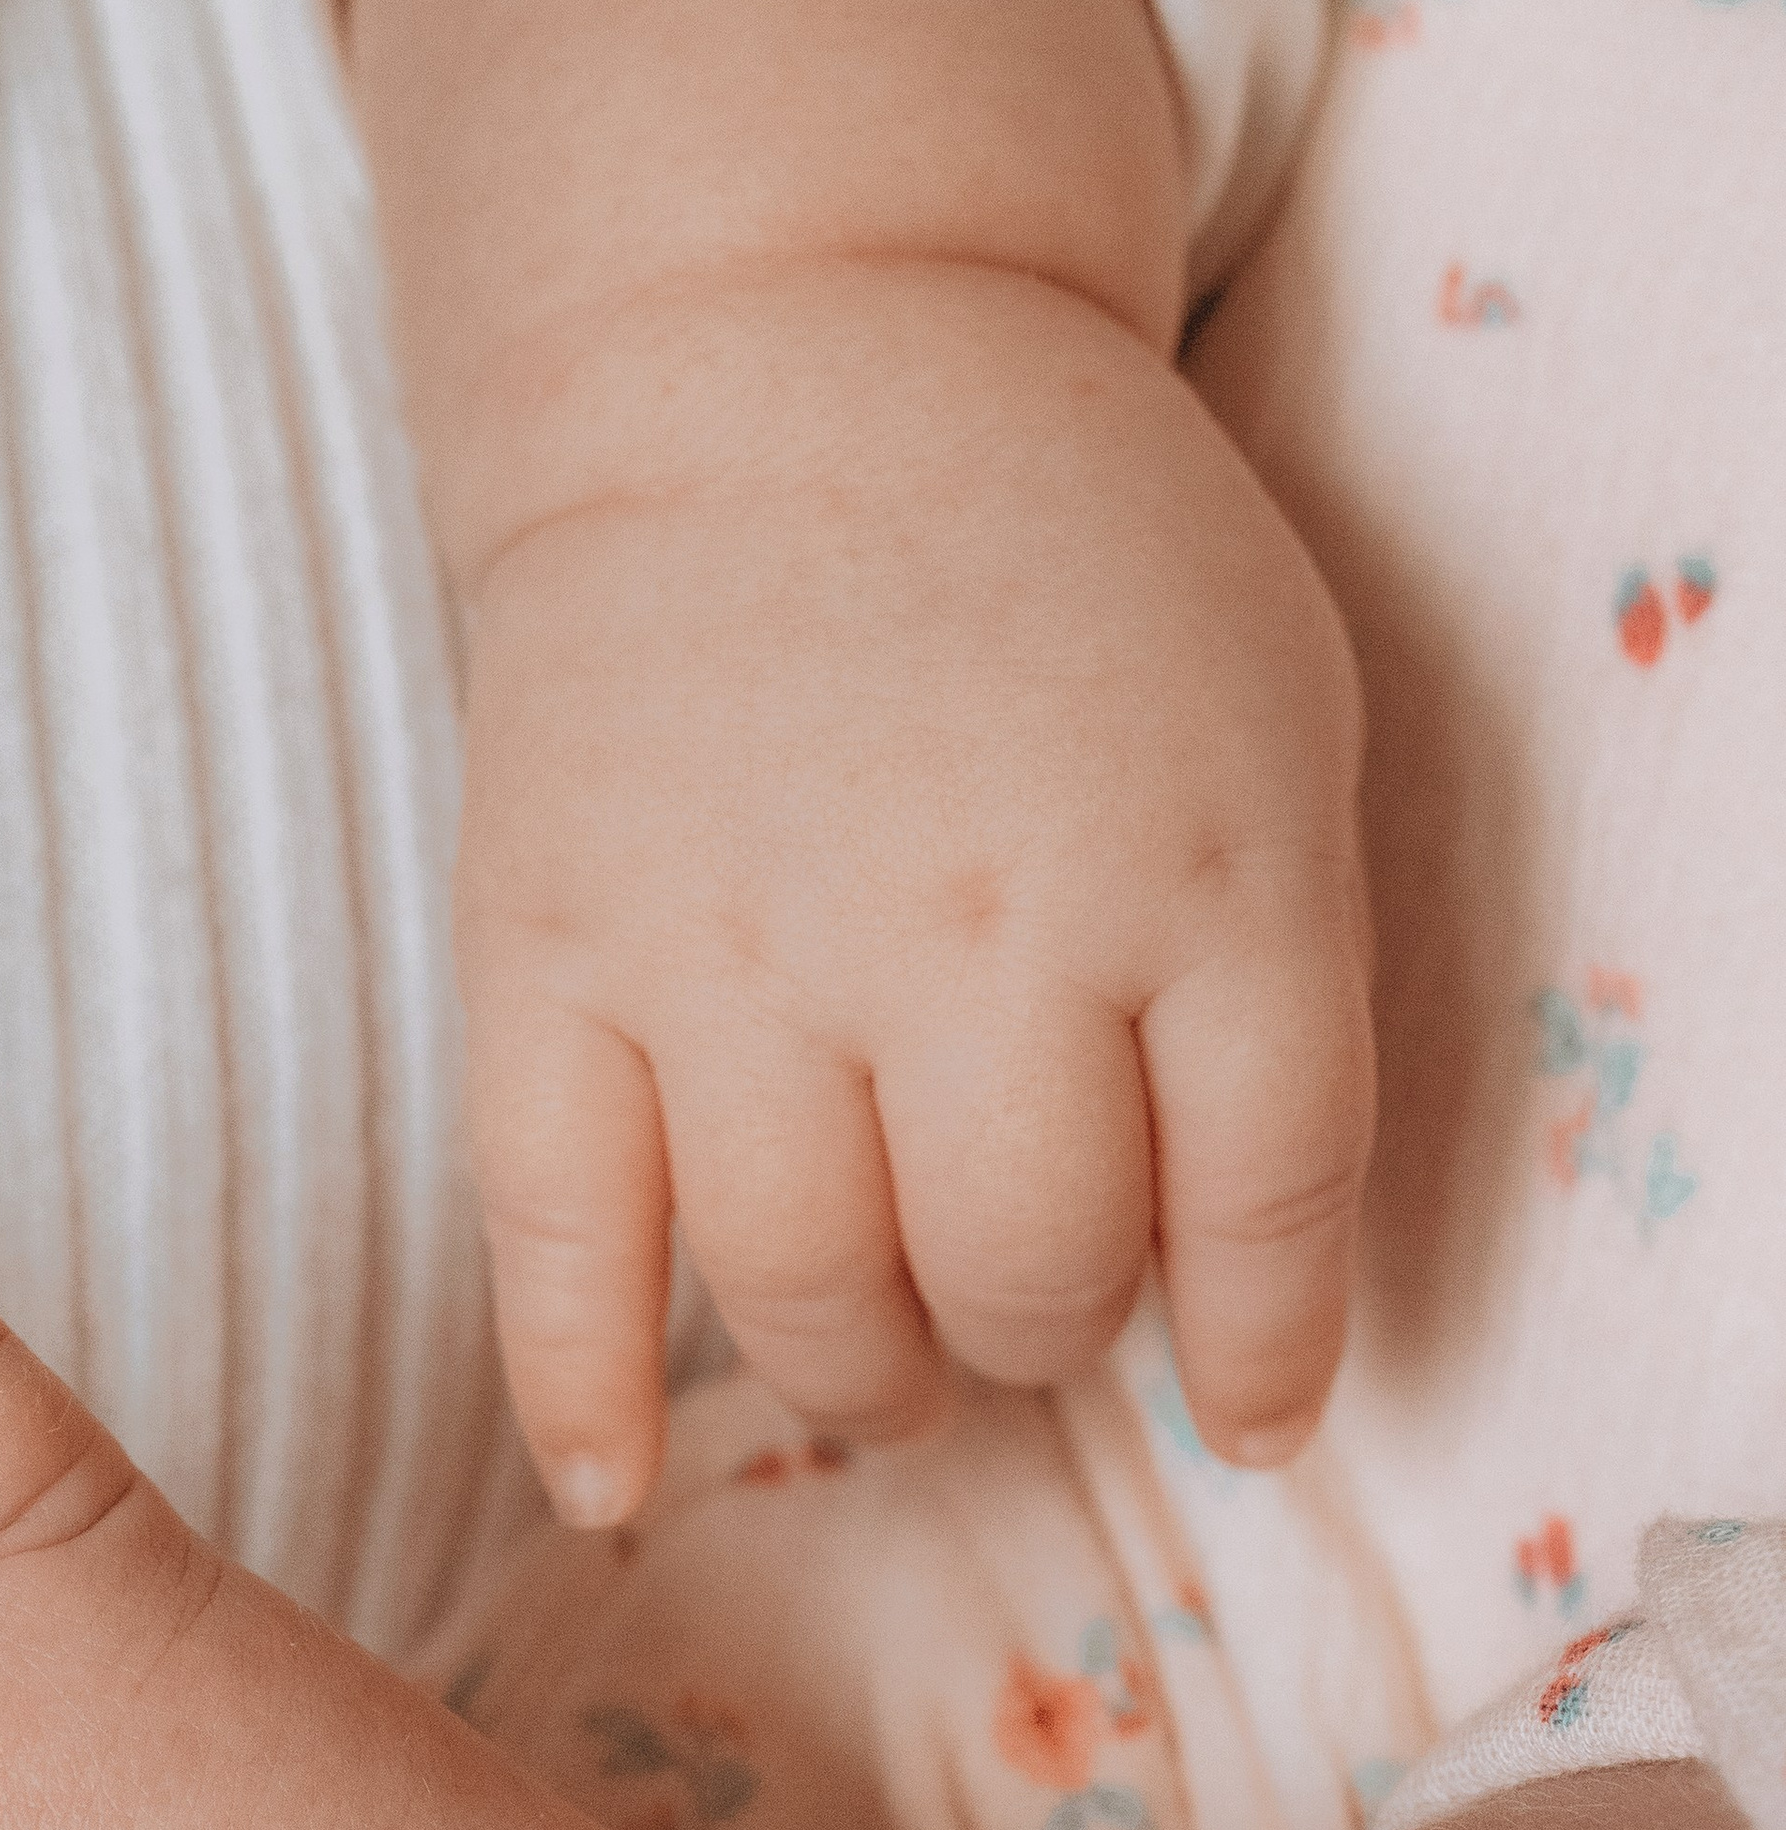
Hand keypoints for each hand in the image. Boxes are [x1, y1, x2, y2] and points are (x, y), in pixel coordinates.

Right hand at [454, 255, 1374, 1520]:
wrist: (777, 343)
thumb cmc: (1062, 556)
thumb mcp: (1276, 729)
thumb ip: (1282, 1003)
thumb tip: (1240, 1338)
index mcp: (1198, 863)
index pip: (1261, 1204)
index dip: (1264, 1347)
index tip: (1250, 1410)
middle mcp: (971, 921)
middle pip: (1030, 1273)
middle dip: (1046, 1321)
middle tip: (1029, 1281)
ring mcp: (737, 938)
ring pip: (811, 1295)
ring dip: (873, 1377)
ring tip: (894, 1354)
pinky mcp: (547, 946)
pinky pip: (552, 1238)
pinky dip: (578, 1394)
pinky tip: (611, 1486)